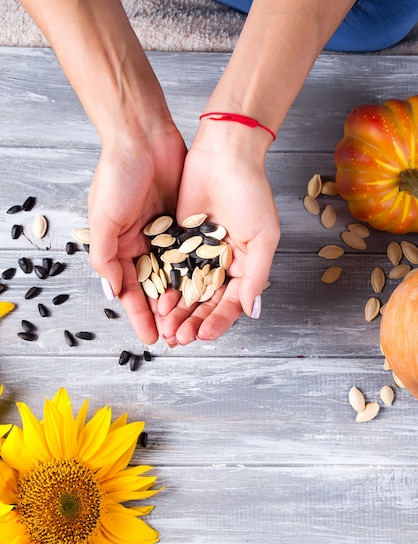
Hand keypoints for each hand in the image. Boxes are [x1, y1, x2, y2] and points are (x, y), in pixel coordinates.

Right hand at [88, 121, 186, 343]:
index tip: (150, 338)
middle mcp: (143, 245)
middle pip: (155, 288)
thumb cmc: (116, 175)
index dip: (140, 315)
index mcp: (119, 247)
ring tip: (195, 321)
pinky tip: (209, 291)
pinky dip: (199, 273)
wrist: (143, 135)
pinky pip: (194, 254)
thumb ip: (105, 257)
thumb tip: (111, 293)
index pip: (130, 290)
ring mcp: (166, 235)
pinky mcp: (186, 223)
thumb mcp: (103, 218)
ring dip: (184, 299)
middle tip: (177, 337)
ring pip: (177, 275)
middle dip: (164, 314)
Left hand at [156, 121, 279, 345]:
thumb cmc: (251, 193)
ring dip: (178, 311)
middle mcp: (221, 264)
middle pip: (206, 302)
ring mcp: (199, 254)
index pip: (231, 302)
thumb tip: (252, 312)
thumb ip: (256, 275)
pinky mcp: (178, 240)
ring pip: (187, 291)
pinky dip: (165, 287)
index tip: (205, 335)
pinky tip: (158, 303)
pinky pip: (170, 270)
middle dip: (194, 321)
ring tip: (168, 329)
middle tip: (180, 339)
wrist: (223, 155)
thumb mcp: (264, 237)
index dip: (218, 321)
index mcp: (245, 266)